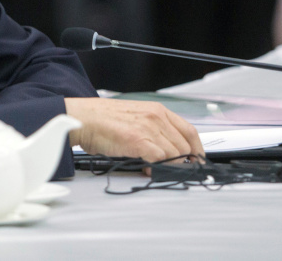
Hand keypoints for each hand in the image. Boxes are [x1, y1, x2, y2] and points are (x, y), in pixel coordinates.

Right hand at [64, 97, 204, 162]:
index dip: (197, 149)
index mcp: (158, 110)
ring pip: (175, 154)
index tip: (197, 160)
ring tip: (154, 169)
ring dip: (169, 166)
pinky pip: (160, 159)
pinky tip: (148, 169)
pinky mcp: (138, 140)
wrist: (84, 118)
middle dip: (183, 162)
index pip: (190, 131)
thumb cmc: (104, 120)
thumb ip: (154, 132)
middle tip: (174, 171)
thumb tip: (166, 153)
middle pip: (185, 145)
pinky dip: (158, 168)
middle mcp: (156, 117)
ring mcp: (148, 128)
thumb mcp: (136, 118)